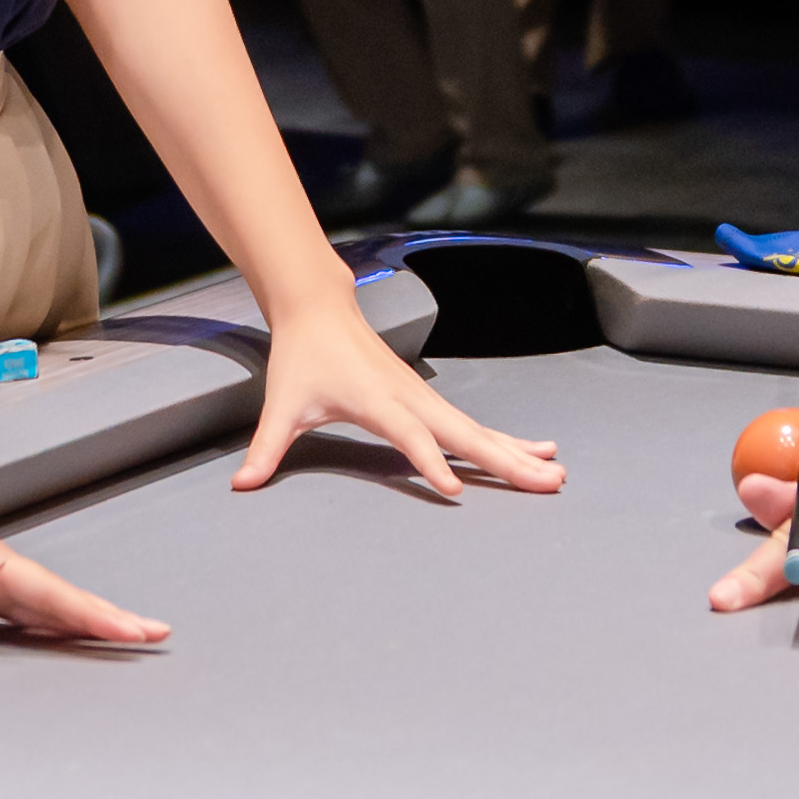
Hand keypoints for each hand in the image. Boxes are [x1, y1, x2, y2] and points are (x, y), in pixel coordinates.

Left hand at [0, 453, 167, 645]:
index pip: (52, 593)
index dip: (93, 614)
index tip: (134, 630)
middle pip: (60, 597)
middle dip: (106, 617)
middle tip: (152, 634)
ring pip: (43, 601)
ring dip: (81, 619)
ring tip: (119, 634)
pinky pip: (18, 606)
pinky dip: (43, 619)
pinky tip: (49, 629)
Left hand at [231, 286, 564, 502]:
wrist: (320, 308)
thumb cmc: (303, 357)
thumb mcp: (281, 405)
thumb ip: (266, 449)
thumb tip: (243, 484)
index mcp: (378, 400)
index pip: (409, 436)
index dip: (430, 461)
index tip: (455, 489)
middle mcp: (410, 398)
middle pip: (465, 433)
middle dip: (506, 460)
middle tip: (546, 482)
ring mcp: (425, 397)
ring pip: (478, 429)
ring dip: (518, 451)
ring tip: (555, 472)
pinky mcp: (429, 400)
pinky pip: (474, 424)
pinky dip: (506, 438)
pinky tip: (535, 450)